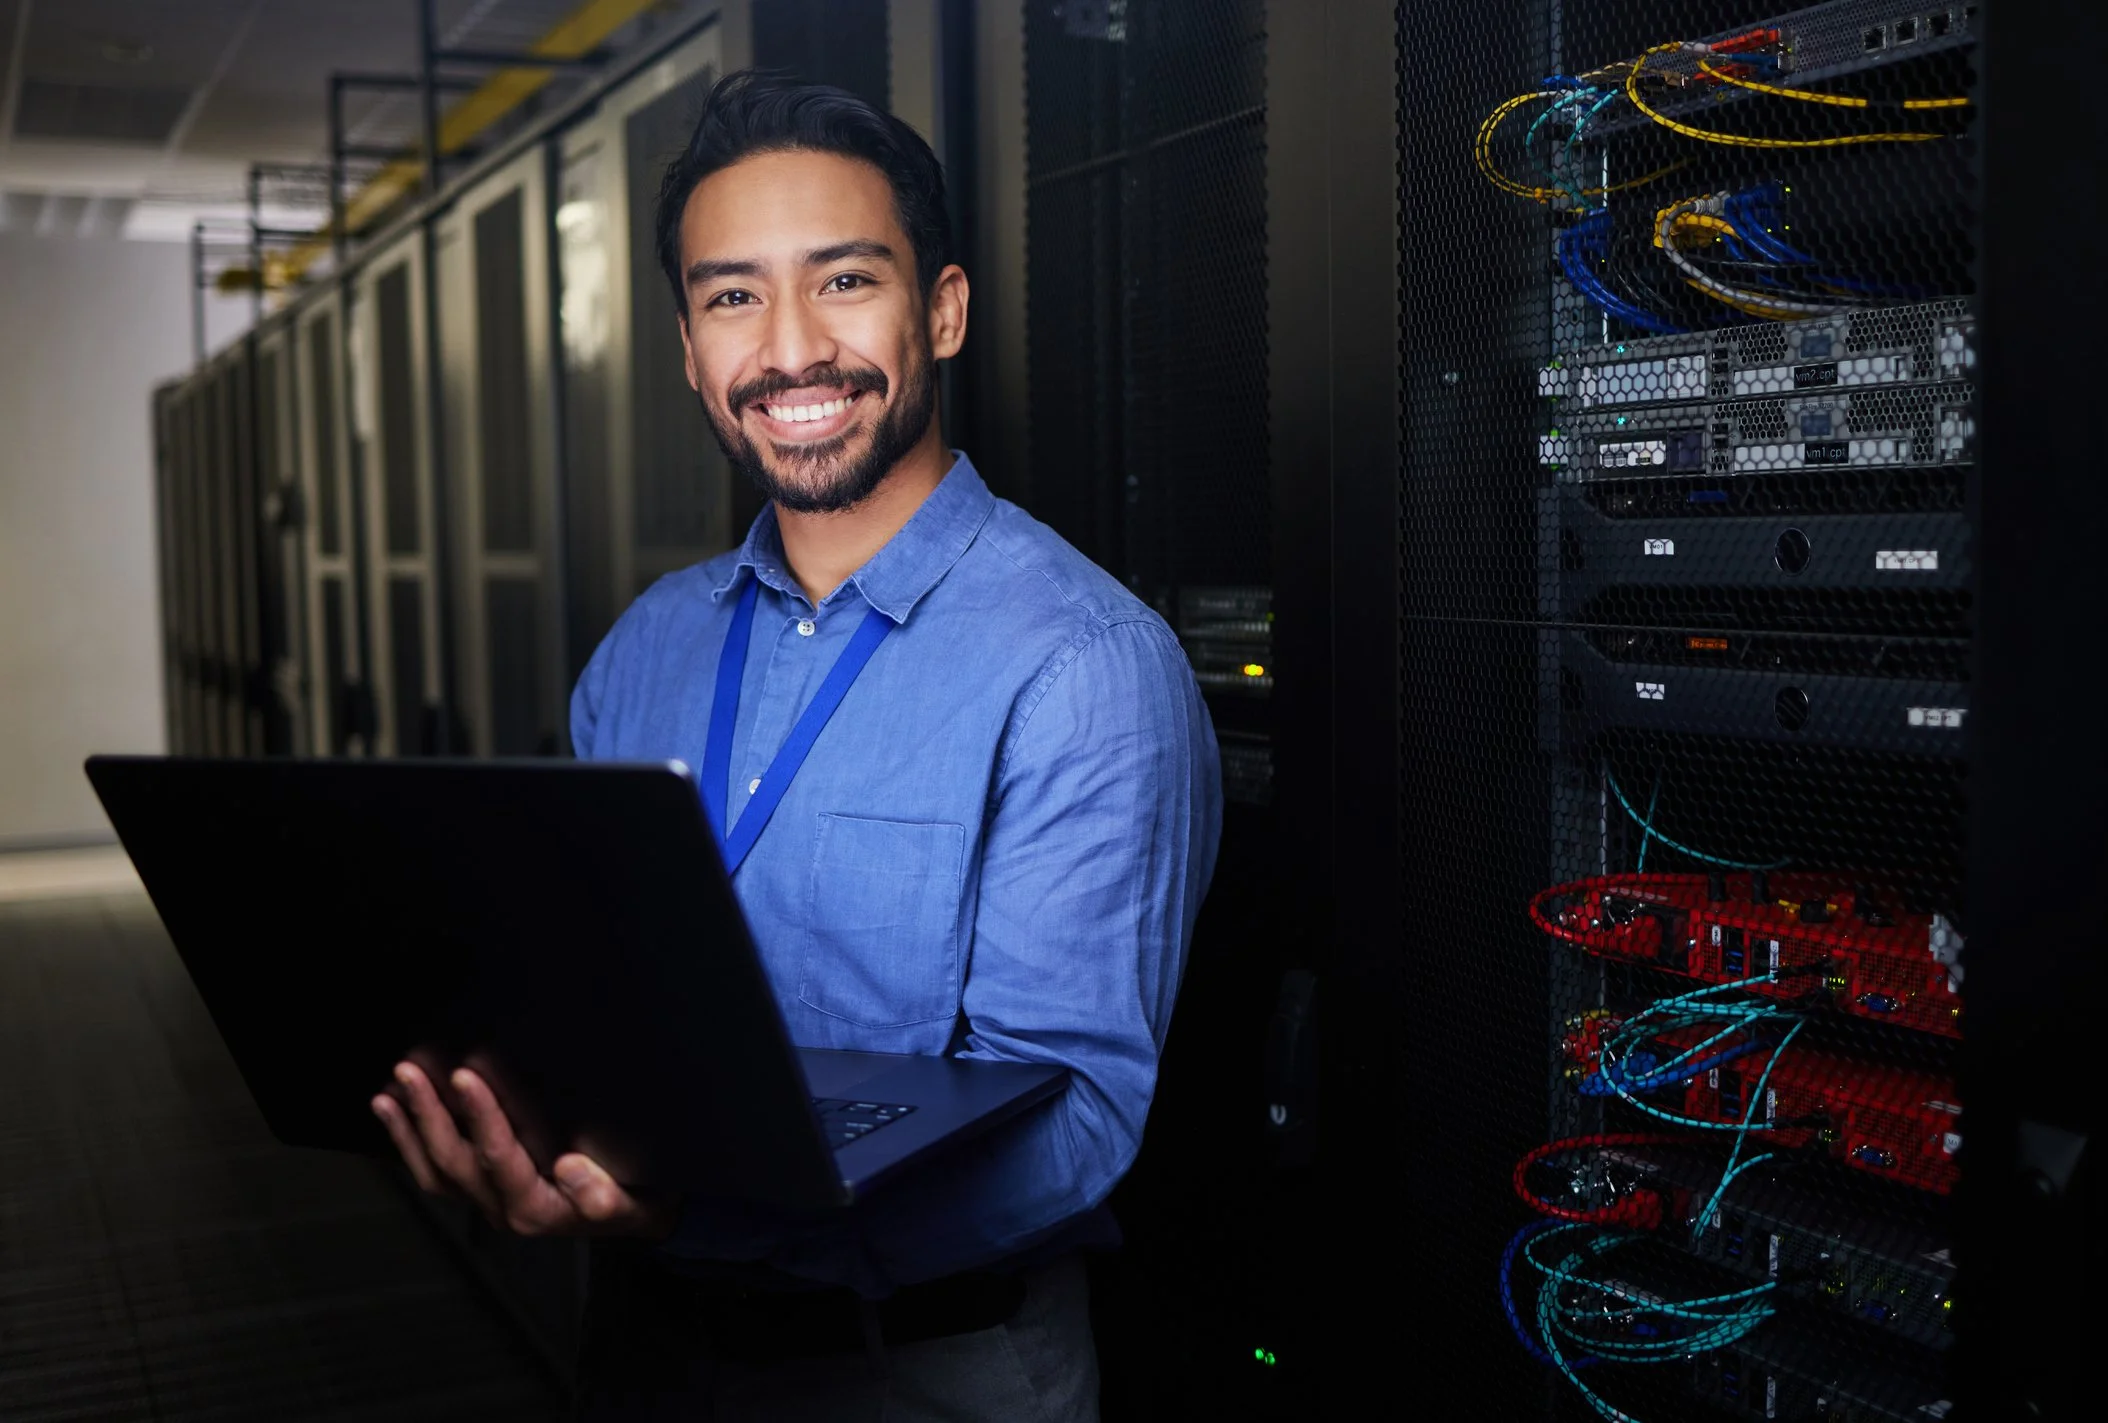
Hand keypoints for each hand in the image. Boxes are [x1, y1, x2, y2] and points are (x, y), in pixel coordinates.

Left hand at [372, 1061, 677, 1240]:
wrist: (639, 1217)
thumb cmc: (636, 1200)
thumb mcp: (633, 1202)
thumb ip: (603, 1195)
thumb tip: (569, 1167)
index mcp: (536, 1210)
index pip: (499, 1158)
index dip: (479, 1118)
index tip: (464, 1078)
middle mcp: (504, 1209)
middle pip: (454, 1164)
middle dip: (429, 1116)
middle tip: (411, 1072)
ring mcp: (490, 1201)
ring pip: (437, 1171)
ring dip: (410, 1130)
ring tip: (390, 1092)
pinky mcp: (485, 1191)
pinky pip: (439, 1172)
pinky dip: (412, 1142)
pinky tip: (399, 1112)